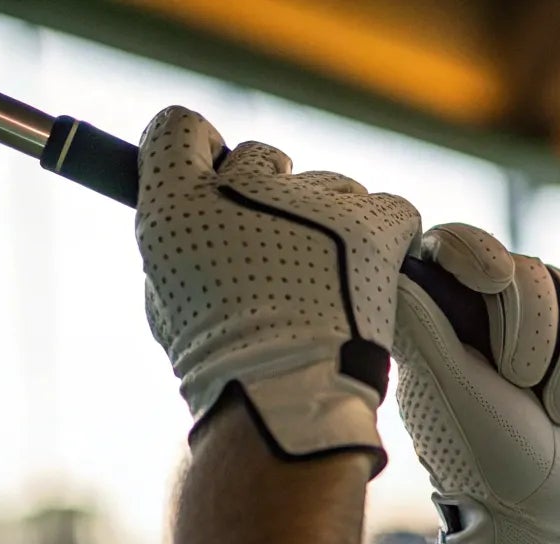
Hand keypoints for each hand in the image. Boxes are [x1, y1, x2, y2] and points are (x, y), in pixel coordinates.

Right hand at [136, 106, 420, 465]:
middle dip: (270, 194)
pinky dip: (389, 237)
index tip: (217, 178)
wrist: (284, 399)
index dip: (200, 151)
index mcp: (175, 203)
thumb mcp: (168, 301)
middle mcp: (240, 187)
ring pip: (329, 186)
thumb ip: (182, 241)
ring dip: (330, 222)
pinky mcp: (370, 221)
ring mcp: (310, 200)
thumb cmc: (223, 363)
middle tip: (281, 251)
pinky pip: (391, 207)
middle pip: (259, 156)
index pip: (178, 128)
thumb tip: (203, 208)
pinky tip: (376, 272)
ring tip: (329, 284)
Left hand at [394, 223, 559, 543]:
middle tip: (528, 391)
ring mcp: (557, 335)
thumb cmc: (491, 465)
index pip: (460, 245)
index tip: (495, 278)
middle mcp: (501, 319)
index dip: (481, 251)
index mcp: (450, 322)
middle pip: (534, 271)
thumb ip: (421, 323)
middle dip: (543, 335)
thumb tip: (395, 259)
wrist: (558, 525)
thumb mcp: (448, 392)